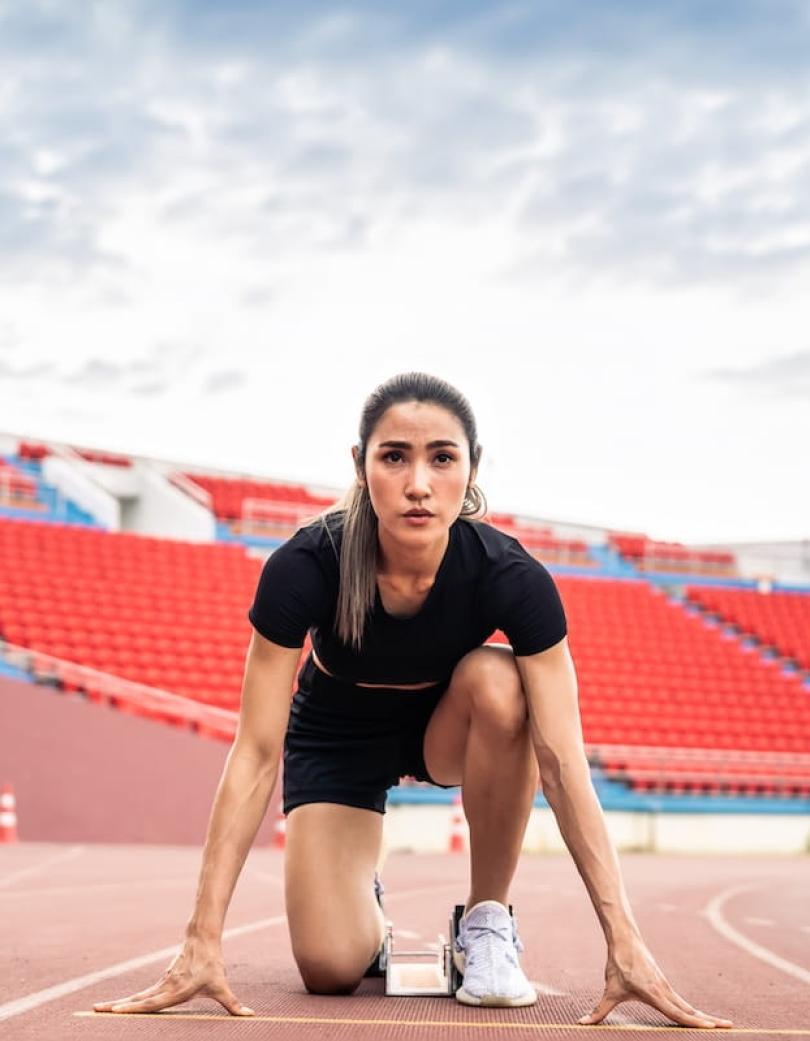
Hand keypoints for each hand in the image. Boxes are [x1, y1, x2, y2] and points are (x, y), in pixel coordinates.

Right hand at [93, 935, 254, 1016]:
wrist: (202, 938)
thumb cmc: (212, 964)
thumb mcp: (222, 986)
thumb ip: (234, 1004)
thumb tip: (251, 1016)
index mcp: (175, 991)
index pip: (151, 1003)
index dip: (134, 1008)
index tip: (116, 1011)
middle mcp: (163, 988)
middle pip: (136, 1000)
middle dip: (116, 1007)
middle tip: (95, 1011)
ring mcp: (160, 984)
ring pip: (136, 996)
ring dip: (118, 1004)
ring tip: (98, 1009)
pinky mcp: (161, 981)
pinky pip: (141, 993)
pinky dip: (128, 1001)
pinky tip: (118, 1007)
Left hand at [578, 937, 732, 1028]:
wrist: (624, 939)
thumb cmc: (617, 965)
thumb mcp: (609, 990)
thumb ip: (599, 1010)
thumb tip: (582, 1023)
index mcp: (655, 994)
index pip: (678, 1013)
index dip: (694, 1022)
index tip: (712, 1028)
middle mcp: (665, 991)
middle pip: (690, 1010)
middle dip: (709, 1020)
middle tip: (729, 1027)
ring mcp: (666, 987)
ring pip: (688, 1005)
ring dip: (704, 1015)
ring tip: (722, 1024)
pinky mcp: (664, 983)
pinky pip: (681, 1000)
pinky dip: (693, 1010)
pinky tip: (700, 1016)